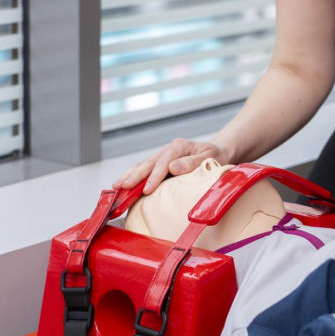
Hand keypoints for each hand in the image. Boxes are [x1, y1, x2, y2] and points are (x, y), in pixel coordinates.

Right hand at [112, 137, 229, 194]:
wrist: (217, 152)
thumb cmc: (215, 157)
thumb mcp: (210, 158)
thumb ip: (193, 163)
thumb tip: (173, 168)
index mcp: (179, 146)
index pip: (163, 162)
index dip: (154, 176)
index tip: (147, 189)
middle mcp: (168, 149)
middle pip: (148, 162)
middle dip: (134, 176)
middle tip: (123, 187)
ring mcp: (162, 156)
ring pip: (142, 165)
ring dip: (129, 176)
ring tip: (117, 187)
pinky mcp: (160, 164)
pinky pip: (144, 170)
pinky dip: (133, 177)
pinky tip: (123, 186)